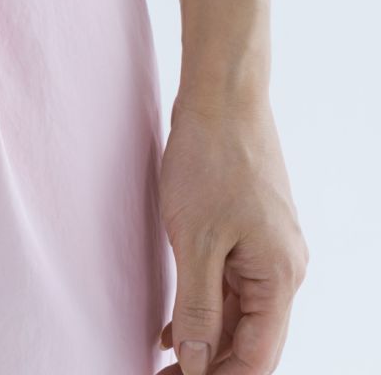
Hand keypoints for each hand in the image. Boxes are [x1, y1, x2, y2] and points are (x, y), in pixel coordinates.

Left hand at [155, 94, 307, 374]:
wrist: (221, 98)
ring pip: (239, 314)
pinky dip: (203, 308)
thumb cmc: (210, 161)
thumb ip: (198, 306)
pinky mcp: (248, 232)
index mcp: (280, 276)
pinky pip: (230, 285)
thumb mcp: (195, 241)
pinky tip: (172, 327)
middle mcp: (283, 269)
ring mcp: (267, 250)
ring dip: (205, 340)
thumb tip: (199, 362)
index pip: (258, 355)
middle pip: (250, 339)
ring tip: (163, 364)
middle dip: (209, 365)